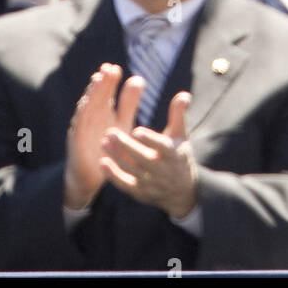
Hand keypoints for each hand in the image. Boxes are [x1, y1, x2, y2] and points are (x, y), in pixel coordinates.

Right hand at [64, 63, 142, 211]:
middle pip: (96, 96)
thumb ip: (129, 104)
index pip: (106, 91)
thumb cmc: (108, 147)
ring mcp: (83, 127)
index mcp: (103, 110)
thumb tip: (138, 78)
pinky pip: (78, 126)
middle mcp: (92, 116)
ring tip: (97, 81)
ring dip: (91, 94)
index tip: (115, 69)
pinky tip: (85, 104)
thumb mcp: (122, 124)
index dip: (109, 80)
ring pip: (86, 107)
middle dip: (101, 83)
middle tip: (108, 70)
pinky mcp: (77, 141)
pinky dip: (81, 114)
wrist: (92, 176)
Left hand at [100, 91, 198, 218]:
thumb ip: (179, 115)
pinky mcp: (140, 193)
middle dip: (127, 147)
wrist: (182, 192)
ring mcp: (152, 184)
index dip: (151, 140)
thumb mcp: (181, 136)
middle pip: (144, 160)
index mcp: (174, 155)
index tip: (137, 131)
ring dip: (117, 158)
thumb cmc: (178, 156)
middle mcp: (163, 171)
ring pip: (132, 172)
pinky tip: (102, 163)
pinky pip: (125, 185)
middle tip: (110, 132)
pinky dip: (114, 176)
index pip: (163, 148)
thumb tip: (184, 94)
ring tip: (104, 143)